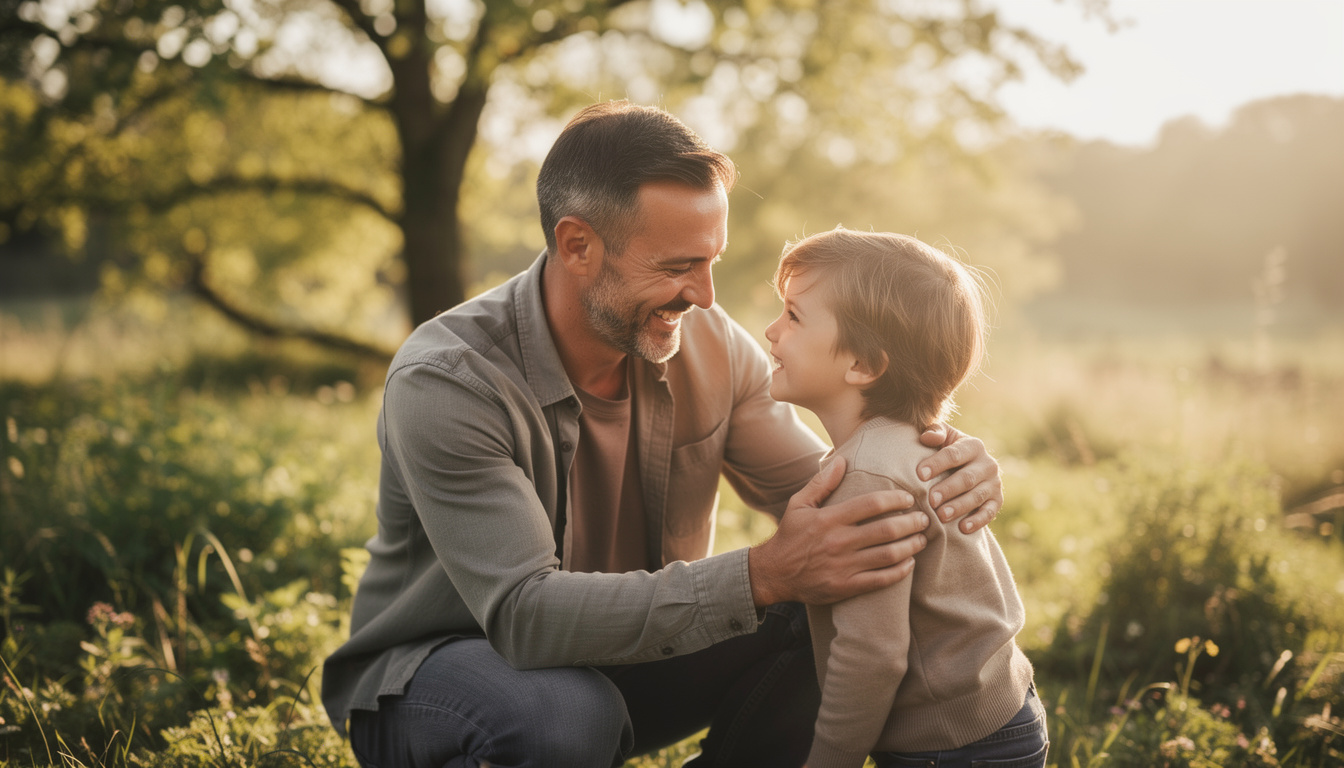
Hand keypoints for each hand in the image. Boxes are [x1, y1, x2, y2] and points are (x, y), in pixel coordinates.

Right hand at [747, 458, 929, 606]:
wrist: (774, 573)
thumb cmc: (790, 536)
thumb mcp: (798, 504)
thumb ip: (821, 483)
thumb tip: (842, 460)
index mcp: (829, 519)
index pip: (871, 504)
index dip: (895, 499)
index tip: (909, 498)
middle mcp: (838, 542)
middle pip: (886, 530)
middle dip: (911, 523)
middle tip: (924, 518)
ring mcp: (843, 566)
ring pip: (888, 555)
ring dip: (911, 546)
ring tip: (921, 539)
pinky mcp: (846, 587)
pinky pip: (880, 580)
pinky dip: (900, 571)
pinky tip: (909, 563)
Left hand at [917, 423, 1002, 533]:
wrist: (967, 468)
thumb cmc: (947, 451)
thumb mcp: (943, 437)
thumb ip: (935, 432)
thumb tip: (927, 437)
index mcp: (973, 446)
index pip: (954, 454)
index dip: (937, 464)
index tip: (919, 474)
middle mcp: (988, 464)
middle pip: (967, 478)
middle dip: (948, 489)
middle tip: (930, 500)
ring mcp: (994, 483)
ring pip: (977, 496)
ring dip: (959, 506)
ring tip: (941, 516)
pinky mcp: (997, 500)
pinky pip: (990, 512)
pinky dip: (978, 521)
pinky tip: (963, 528)